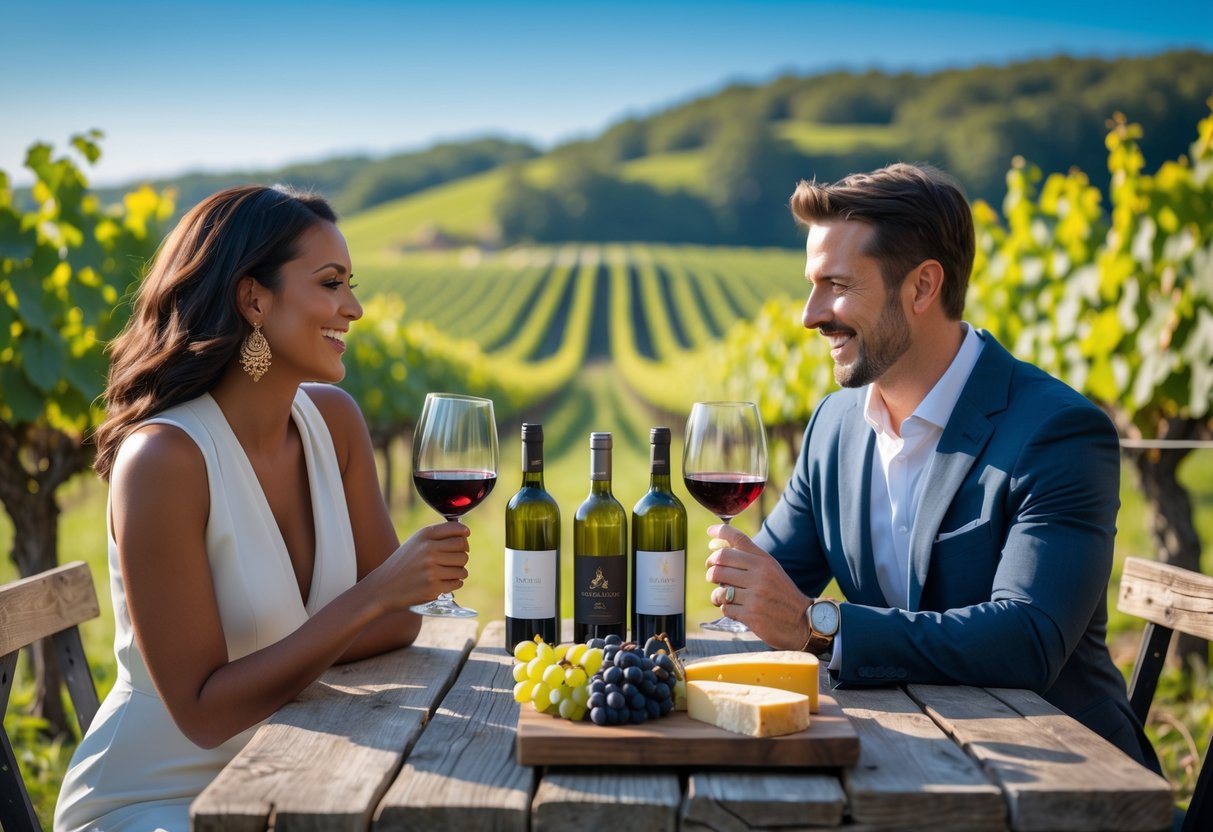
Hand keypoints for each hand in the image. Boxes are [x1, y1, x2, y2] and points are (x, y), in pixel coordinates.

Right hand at [371, 521, 470, 610]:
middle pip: (463, 549)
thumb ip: (437, 536)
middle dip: (462, 555)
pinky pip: (458, 583)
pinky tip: (443, 582)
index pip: (456, 529)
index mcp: (424, 535)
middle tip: (454, 561)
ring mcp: (431, 569)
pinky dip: (454, 583)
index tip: (465, 537)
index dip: (464, 534)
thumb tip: (465, 532)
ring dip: (459, 572)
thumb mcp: (415, 542)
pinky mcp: (433, 587)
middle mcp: (428, 550)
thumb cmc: (403, 563)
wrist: (383, 587)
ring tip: (447, 573)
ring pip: (462, 568)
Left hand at [704, 523, 811, 649]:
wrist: (802, 621)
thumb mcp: (771, 570)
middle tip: (712, 575)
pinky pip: (725, 608)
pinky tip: (736, 609)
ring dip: (717, 594)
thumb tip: (717, 548)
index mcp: (764, 561)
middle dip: (711, 569)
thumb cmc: (781, 594)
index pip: (738, 539)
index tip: (710, 531)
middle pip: (719, 562)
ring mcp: (755, 595)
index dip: (720, 531)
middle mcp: (760, 574)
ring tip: (723, 597)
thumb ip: (749, 559)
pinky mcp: (751, 614)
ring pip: (719, 588)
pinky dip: (727, 609)